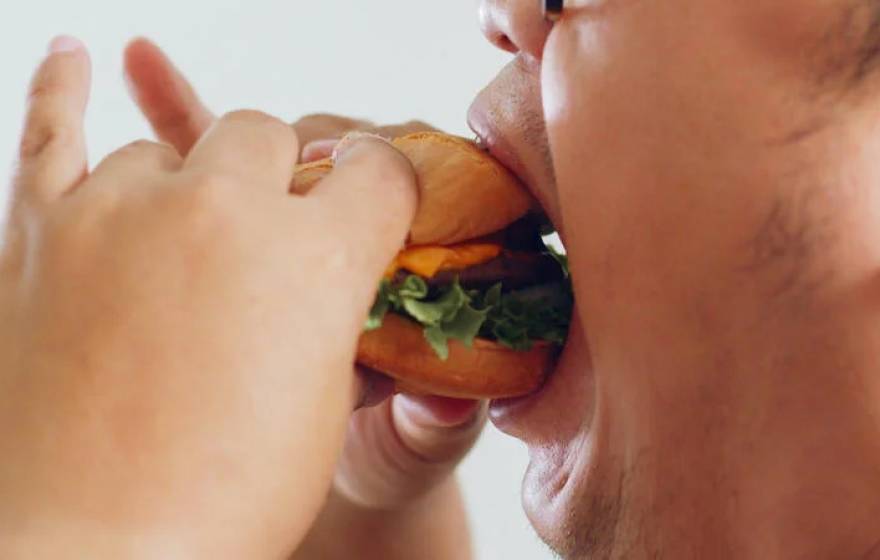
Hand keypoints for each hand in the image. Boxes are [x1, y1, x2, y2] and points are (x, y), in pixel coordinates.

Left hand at [0, 37, 415, 557]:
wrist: (97, 557)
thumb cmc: (230, 497)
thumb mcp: (325, 404)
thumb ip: (342, 312)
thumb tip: (340, 271)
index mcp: (318, 260)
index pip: (378, 172)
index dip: (383, 186)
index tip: (372, 199)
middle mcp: (225, 212)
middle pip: (272, 135)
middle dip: (284, 177)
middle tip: (275, 231)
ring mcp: (124, 211)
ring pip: (171, 144)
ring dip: (191, 180)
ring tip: (189, 228)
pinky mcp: (41, 231)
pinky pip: (48, 129)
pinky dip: (60, 89)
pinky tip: (71, 55)